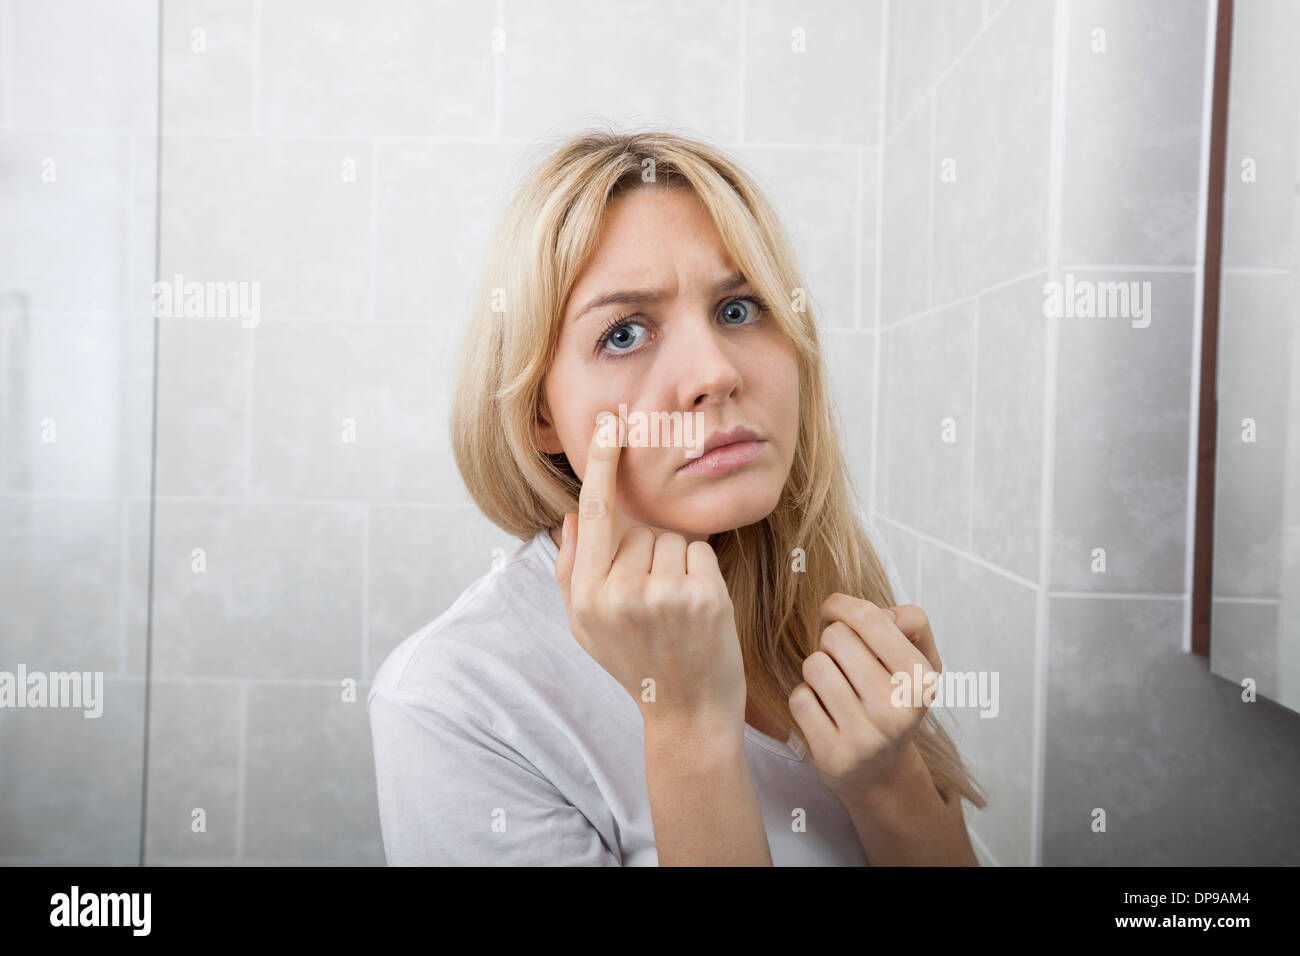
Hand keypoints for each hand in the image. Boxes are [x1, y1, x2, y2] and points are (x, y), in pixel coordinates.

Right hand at [553, 411, 747, 733]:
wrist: (686, 713)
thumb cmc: (635, 662)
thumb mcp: (586, 625)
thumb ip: (573, 568)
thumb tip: (575, 513)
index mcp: (588, 595)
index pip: (594, 511)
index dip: (601, 461)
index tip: (611, 419)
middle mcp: (621, 593)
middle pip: (640, 527)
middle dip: (648, 551)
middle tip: (654, 604)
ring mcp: (664, 595)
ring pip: (672, 538)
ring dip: (677, 563)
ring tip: (675, 610)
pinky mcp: (703, 597)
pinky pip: (700, 551)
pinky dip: (701, 572)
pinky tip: (697, 610)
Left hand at [789, 595, 941, 803]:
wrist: (882, 772)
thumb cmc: (895, 701)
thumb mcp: (918, 663)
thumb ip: (912, 623)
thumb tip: (886, 615)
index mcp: (921, 680)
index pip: (870, 618)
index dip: (841, 604)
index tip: (831, 609)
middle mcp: (897, 709)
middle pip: (835, 637)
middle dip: (831, 643)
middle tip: (843, 663)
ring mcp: (865, 735)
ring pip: (814, 666)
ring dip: (817, 671)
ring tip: (834, 687)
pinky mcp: (833, 753)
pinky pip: (799, 698)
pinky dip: (806, 699)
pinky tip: (824, 713)